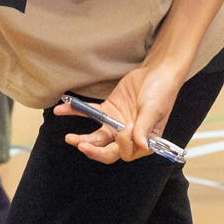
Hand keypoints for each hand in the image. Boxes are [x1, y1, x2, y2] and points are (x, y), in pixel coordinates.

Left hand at [54, 61, 186, 164]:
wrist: (157, 71)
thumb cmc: (162, 92)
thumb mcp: (154, 109)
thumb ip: (145, 128)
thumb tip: (142, 146)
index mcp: (143, 142)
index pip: (125, 152)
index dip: (120, 146)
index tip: (122, 130)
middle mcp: (128, 137)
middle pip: (107, 150)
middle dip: (93, 150)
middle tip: (81, 145)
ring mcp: (116, 124)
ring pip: (96, 137)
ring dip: (82, 138)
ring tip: (69, 138)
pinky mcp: (108, 111)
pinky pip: (90, 114)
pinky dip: (76, 112)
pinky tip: (61, 110)